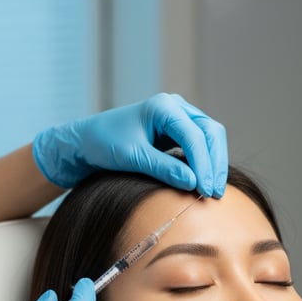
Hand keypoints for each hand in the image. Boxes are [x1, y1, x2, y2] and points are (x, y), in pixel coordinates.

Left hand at [32, 92, 228, 196]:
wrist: (87, 142)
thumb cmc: (104, 144)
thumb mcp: (133, 157)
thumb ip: (163, 169)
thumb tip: (193, 183)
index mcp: (163, 107)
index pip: (194, 135)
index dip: (203, 164)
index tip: (204, 190)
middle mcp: (175, 108)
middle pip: (210, 132)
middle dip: (214, 163)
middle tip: (214, 193)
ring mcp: (178, 118)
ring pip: (209, 138)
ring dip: (213, 163)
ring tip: (213, 192)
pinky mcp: (177, 132)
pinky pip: (200, 145)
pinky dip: (205, 163)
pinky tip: (204, 183)